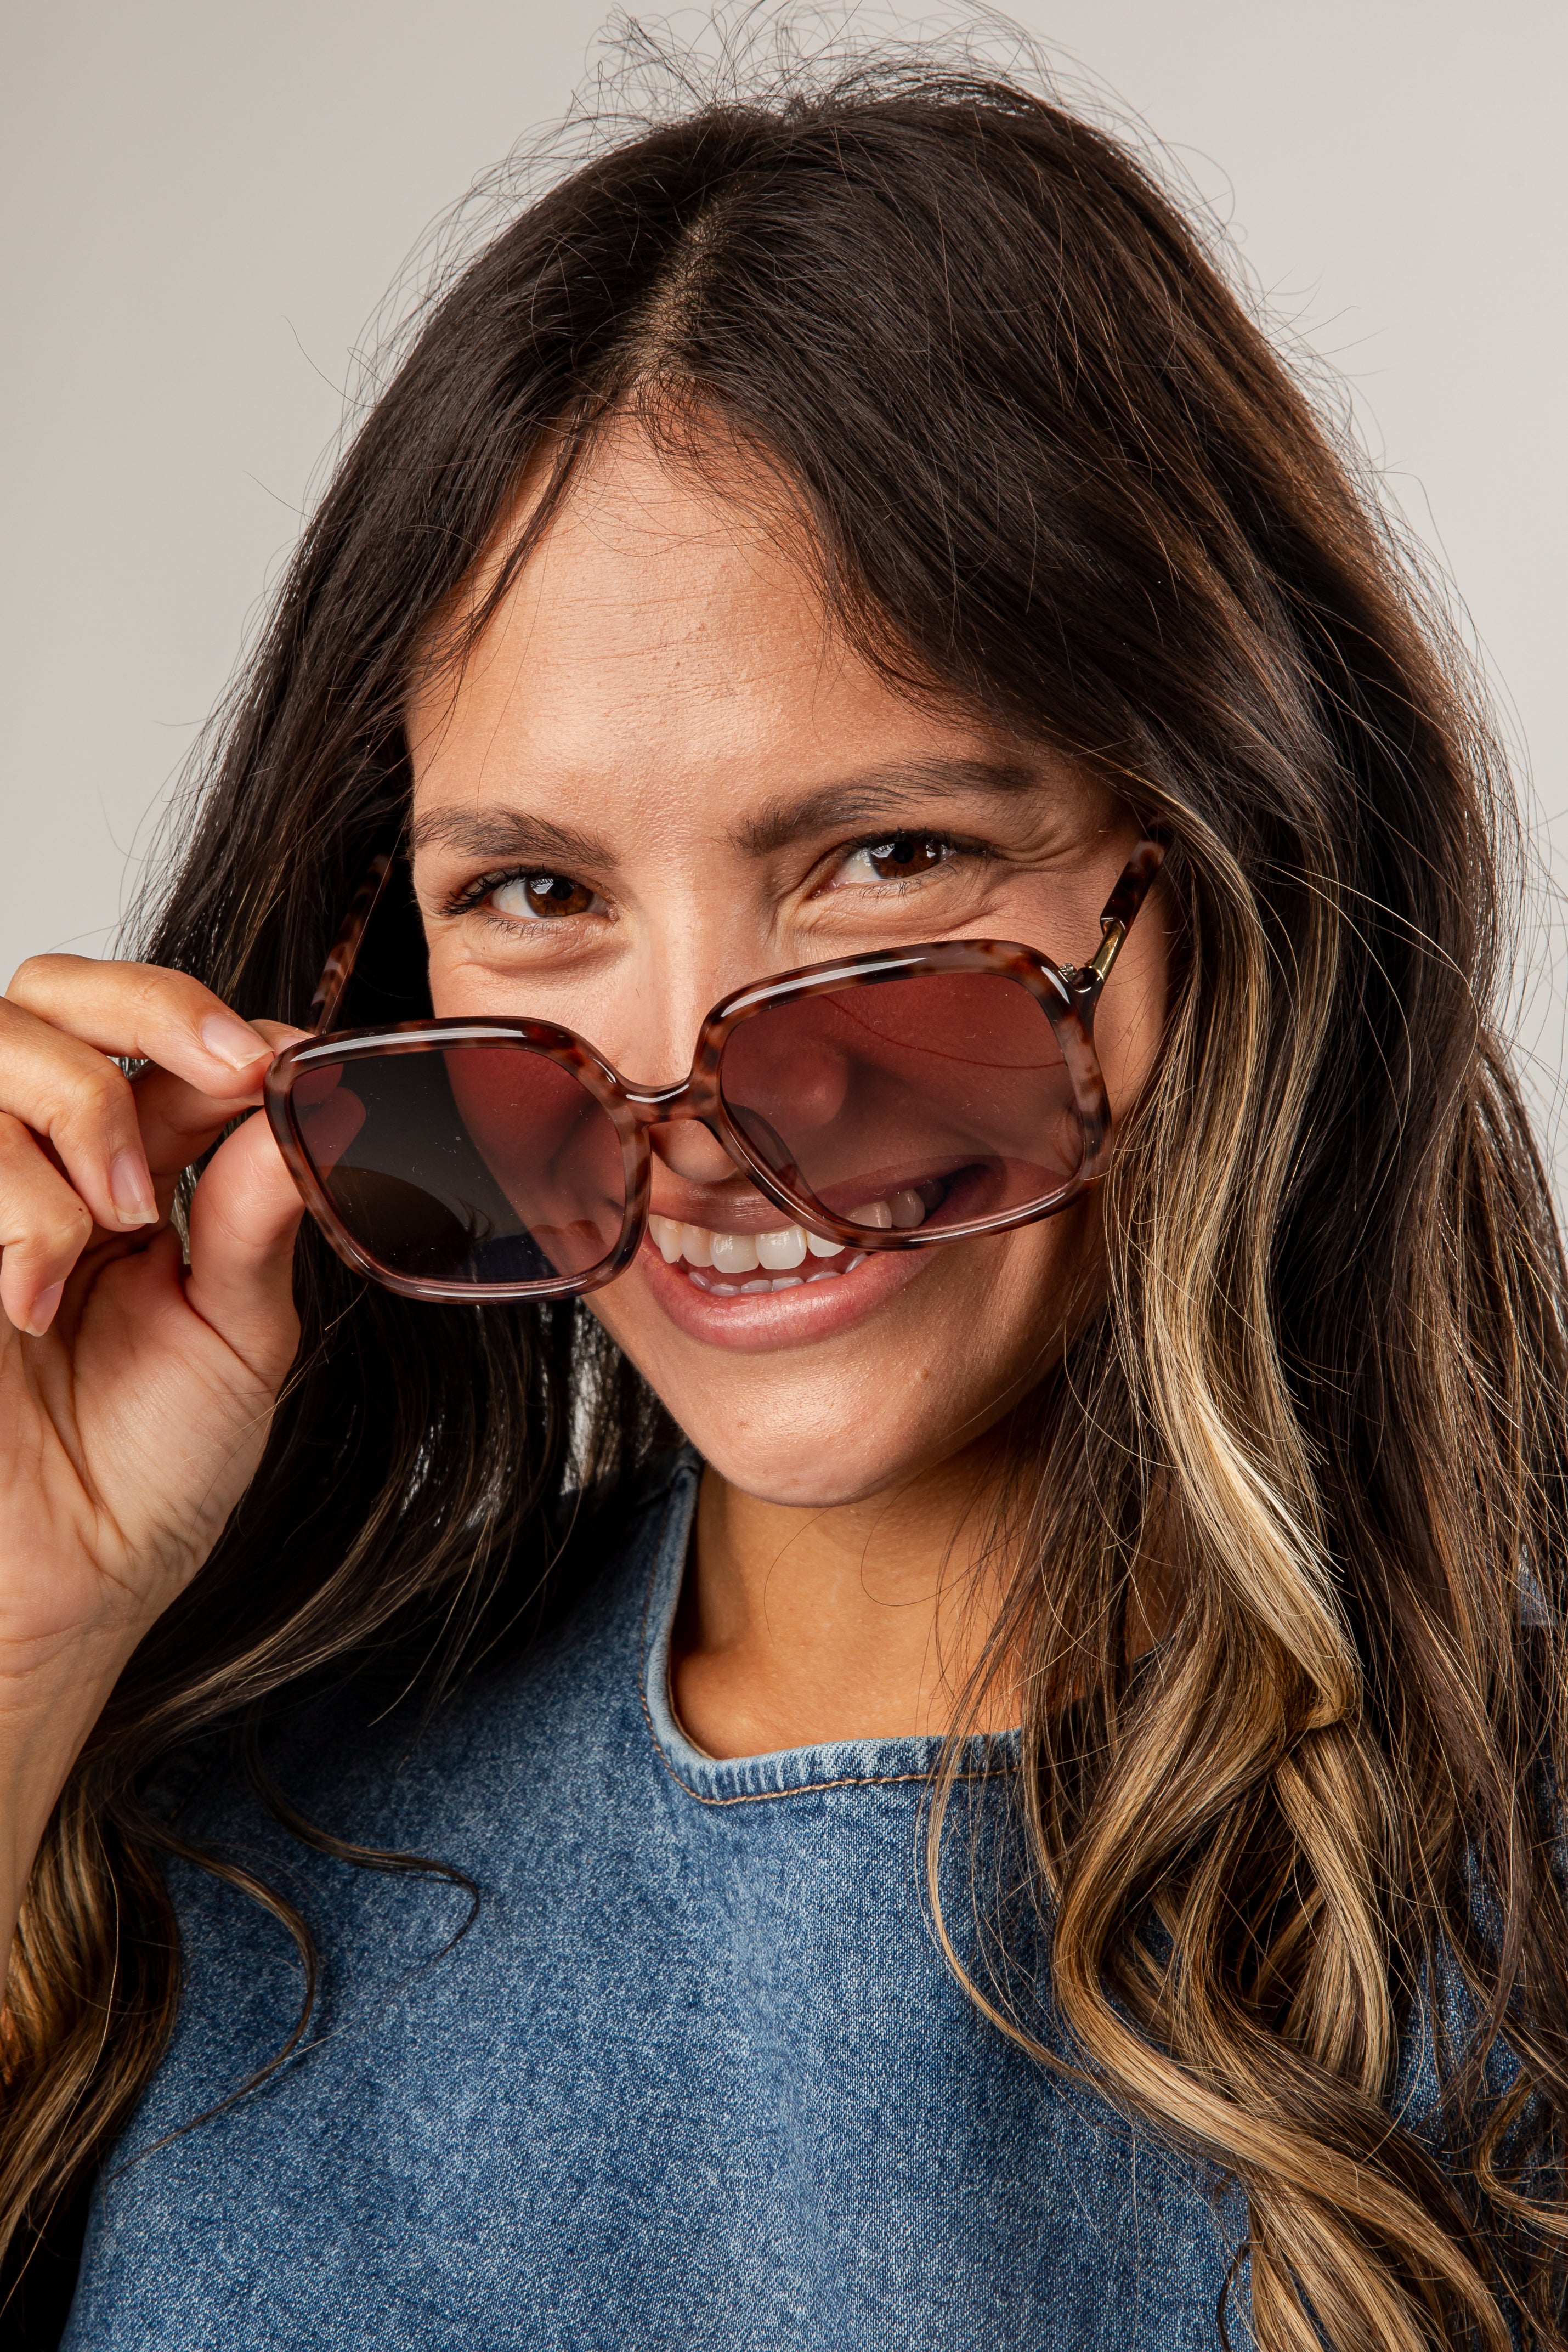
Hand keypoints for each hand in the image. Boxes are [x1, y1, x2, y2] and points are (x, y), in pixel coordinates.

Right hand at [0, 954, 308, 1927]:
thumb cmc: (145, 1479)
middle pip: (56, 994)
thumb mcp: (241, 1336)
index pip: (166, 1039)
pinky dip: (12, 1202)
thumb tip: (305, 1100)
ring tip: (113, 1224)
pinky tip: (31, 1292)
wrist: (58, 1590)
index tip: (284, 1058)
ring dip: (77, 1112)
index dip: (224, 1025)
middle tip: (223, 1077)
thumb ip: (261, 1214)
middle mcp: (48, 1162)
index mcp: (139, 1174)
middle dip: (149, 1011)